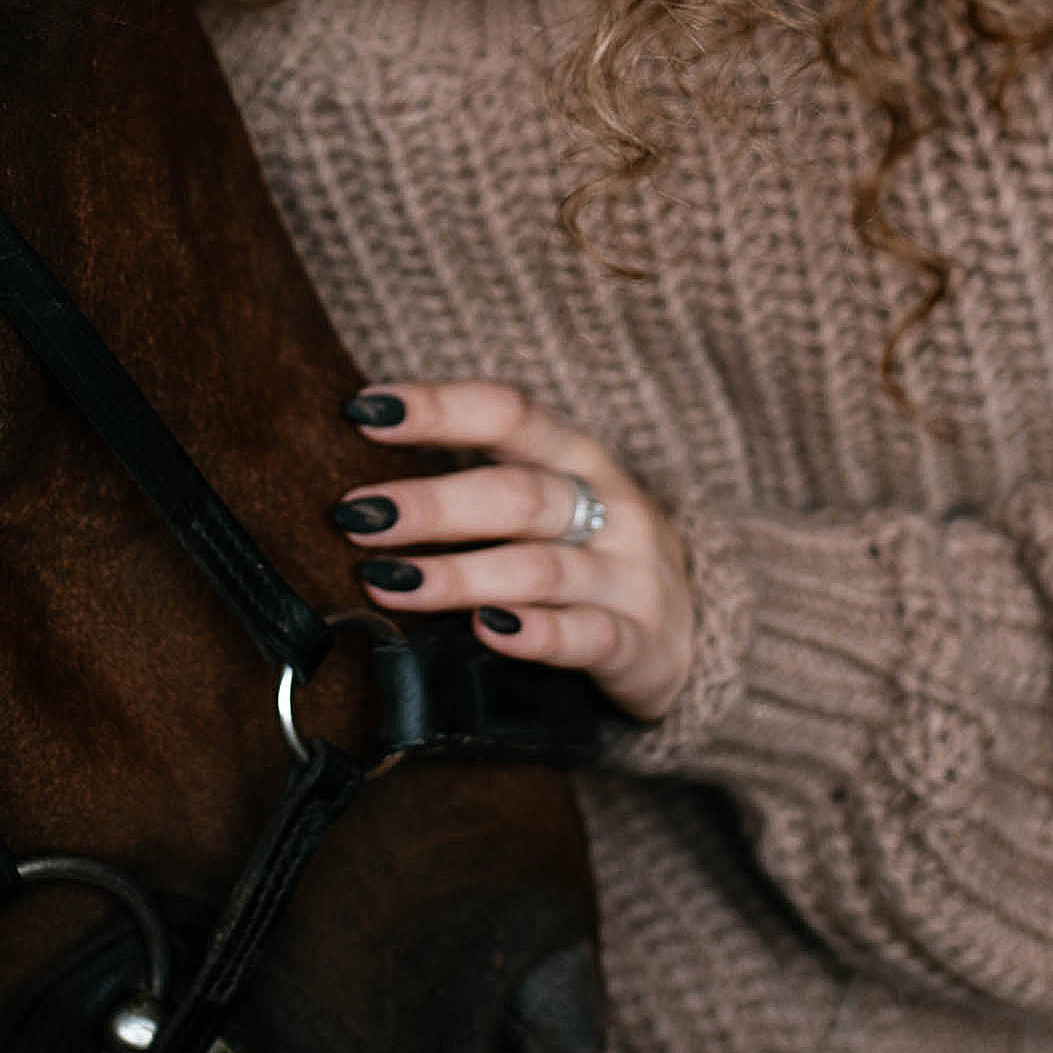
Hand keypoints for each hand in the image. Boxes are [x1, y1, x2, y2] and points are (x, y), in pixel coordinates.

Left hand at [334, 377, 693, 722]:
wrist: (697, 636)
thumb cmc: (587, 560)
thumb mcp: (548, 509)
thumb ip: (476, 490)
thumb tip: (360, 490)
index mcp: (577, 458)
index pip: (508, 415)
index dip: (437, 407)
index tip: (362, 412)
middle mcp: (609, 507)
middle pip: (518, 493)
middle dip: (431, 504)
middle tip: (355, 515)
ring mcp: (630, 576)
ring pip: (540, 567)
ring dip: (457, 575)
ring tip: (387, 582)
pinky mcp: (642, 645)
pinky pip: (588, 636)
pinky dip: (537, 634)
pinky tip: (489, 631)